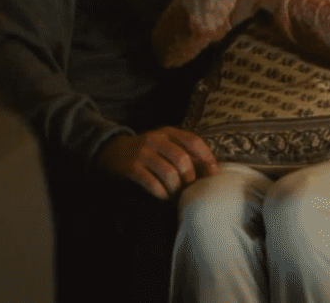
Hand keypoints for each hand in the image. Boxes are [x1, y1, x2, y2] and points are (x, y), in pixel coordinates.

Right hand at [99, 127, 219, 199]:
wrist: (115, 150)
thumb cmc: (150, 150)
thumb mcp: (167, 144)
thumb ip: (187, 153)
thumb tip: (211, 171)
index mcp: (169, 132)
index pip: (193, 141)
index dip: (207, 158)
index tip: (214, 174)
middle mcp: (156, 139)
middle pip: (182, 159)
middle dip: (190, 178)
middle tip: (190, 188)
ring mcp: (143, 152)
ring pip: (168, 173)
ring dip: (176, 188)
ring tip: (177, 194)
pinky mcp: (132, 167)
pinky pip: (153, 184)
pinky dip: (162, 193)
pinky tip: (164, 196)